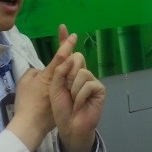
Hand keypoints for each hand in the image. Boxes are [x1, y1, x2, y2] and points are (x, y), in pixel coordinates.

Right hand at [6, 26, 78, 150]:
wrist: (30, 125)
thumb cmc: (26, 101)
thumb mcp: (24, 81)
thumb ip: (34, 72)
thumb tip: (40, 72)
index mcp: (50, 75)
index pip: (61, 56)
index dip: (67, 44)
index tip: (73, 35)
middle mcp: (60, 82)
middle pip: (69, 65)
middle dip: (70, 55)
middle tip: (72, 42)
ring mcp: (63, 92)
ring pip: (69, 77)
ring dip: (68, 71)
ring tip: (66, 66)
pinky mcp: (64, 102)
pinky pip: (66, 89)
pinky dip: (65, 85)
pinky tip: (63, 86)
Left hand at [50, 25, 105, 151]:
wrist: (68, 126)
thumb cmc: (57, 108)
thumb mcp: (52, 86)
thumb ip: (59, 69)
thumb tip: (71, 56)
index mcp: (66, 71)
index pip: (66, 53)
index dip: (64, 40)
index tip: (62, 26)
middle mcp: (80, 73)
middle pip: (76, 58)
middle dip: (68, 73)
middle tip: (65, 89)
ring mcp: (90, 80)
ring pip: (81, 71)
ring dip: (73, 88)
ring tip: (72, 100)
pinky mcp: (99, 89)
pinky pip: (88, 83)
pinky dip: (80, 96)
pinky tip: (79, 105)